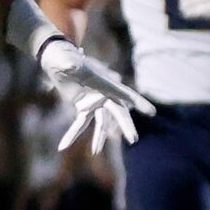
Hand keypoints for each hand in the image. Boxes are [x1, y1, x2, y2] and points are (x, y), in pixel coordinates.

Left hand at [35, 35, 151, 153]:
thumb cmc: (65, 57)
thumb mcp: (67, 60)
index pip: (125, 94)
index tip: (152, 112)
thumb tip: (71, 65)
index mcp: (105, 83)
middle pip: (118, 112)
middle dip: (125, 126)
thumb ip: (70, 64)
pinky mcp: (83, 108)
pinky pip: (81, 124)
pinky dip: (73, 135)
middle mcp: (103, 94)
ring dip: (99, 137)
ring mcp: (94, 102)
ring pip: (102, 122)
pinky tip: (64, 146)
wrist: (57, 60)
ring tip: (95, 152)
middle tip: (133, 139)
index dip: (139, 102)